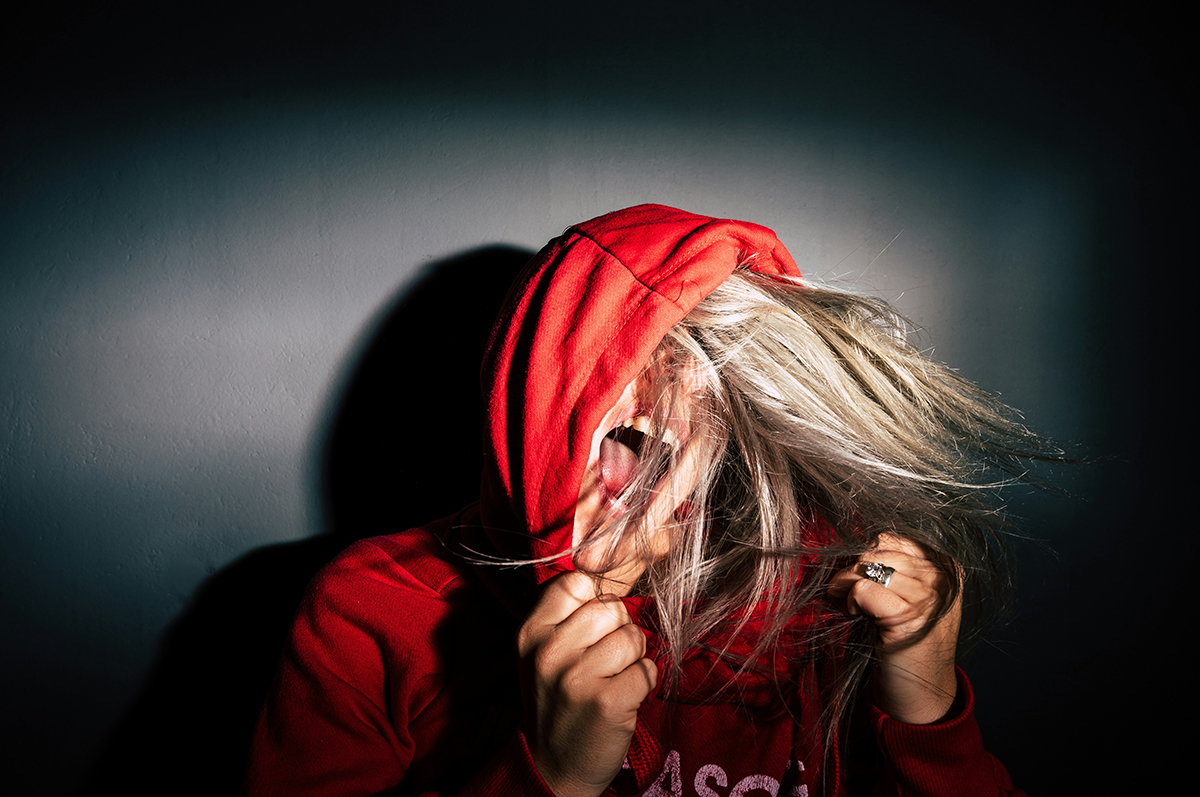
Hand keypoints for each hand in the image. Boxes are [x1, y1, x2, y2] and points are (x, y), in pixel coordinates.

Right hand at [517, 571, 657, 796]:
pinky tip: (623, 698)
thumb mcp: (543, 652)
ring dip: (633, 659)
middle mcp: (550, 651)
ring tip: (612, 680)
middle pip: (612, 607)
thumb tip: (610, 570)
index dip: (595, 600)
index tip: (593, 626)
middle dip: (619, 631)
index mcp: (531, 632)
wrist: (555, 766)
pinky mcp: (607, 703)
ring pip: (634, 637)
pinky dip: (644, 683)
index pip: (576, 582)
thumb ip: (568, 614)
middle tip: (603, 661)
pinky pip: (648, 669)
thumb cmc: (557, 699)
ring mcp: (577, 678)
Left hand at [828, 533, 960, 723]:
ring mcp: (929, 596)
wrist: (920, 694)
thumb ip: (894, 567)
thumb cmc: (908, 642)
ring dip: (846, 584)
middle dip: (852, 568)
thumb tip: (849, 544)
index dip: (865, 554)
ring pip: (866, 566)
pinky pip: (863, 589)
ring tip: (848, 603)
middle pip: (877, 549)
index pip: (892, 538)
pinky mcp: (909, 615)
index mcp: (946, 566)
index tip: (854, 576)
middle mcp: (943, 577)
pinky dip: (850, 600)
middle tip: (841, 590)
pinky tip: (855, 616)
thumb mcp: (910, 596)